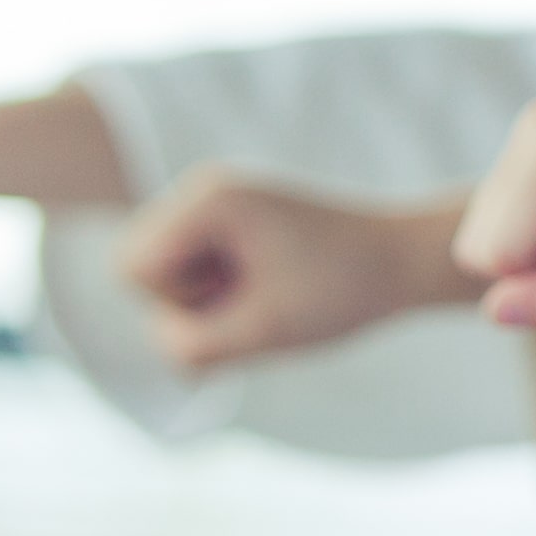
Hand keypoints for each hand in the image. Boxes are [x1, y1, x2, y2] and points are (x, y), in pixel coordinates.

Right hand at [108, 167, 472, 373]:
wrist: (402, 260)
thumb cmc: (342, 290)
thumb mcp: (264, 331)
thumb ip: (194, 346)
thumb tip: (158, 343)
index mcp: (208, 200)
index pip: (132, 270)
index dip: (178, 303)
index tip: (240, 298)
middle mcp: (202, 190)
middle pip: (137, 267)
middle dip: (184, 300)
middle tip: (252, 300)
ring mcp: (213, 203)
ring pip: (161, 272)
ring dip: (204, 300)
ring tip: (264, 294)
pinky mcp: (228, 223)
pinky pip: (188, 270)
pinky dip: (217, 293)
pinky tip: (263, 291)